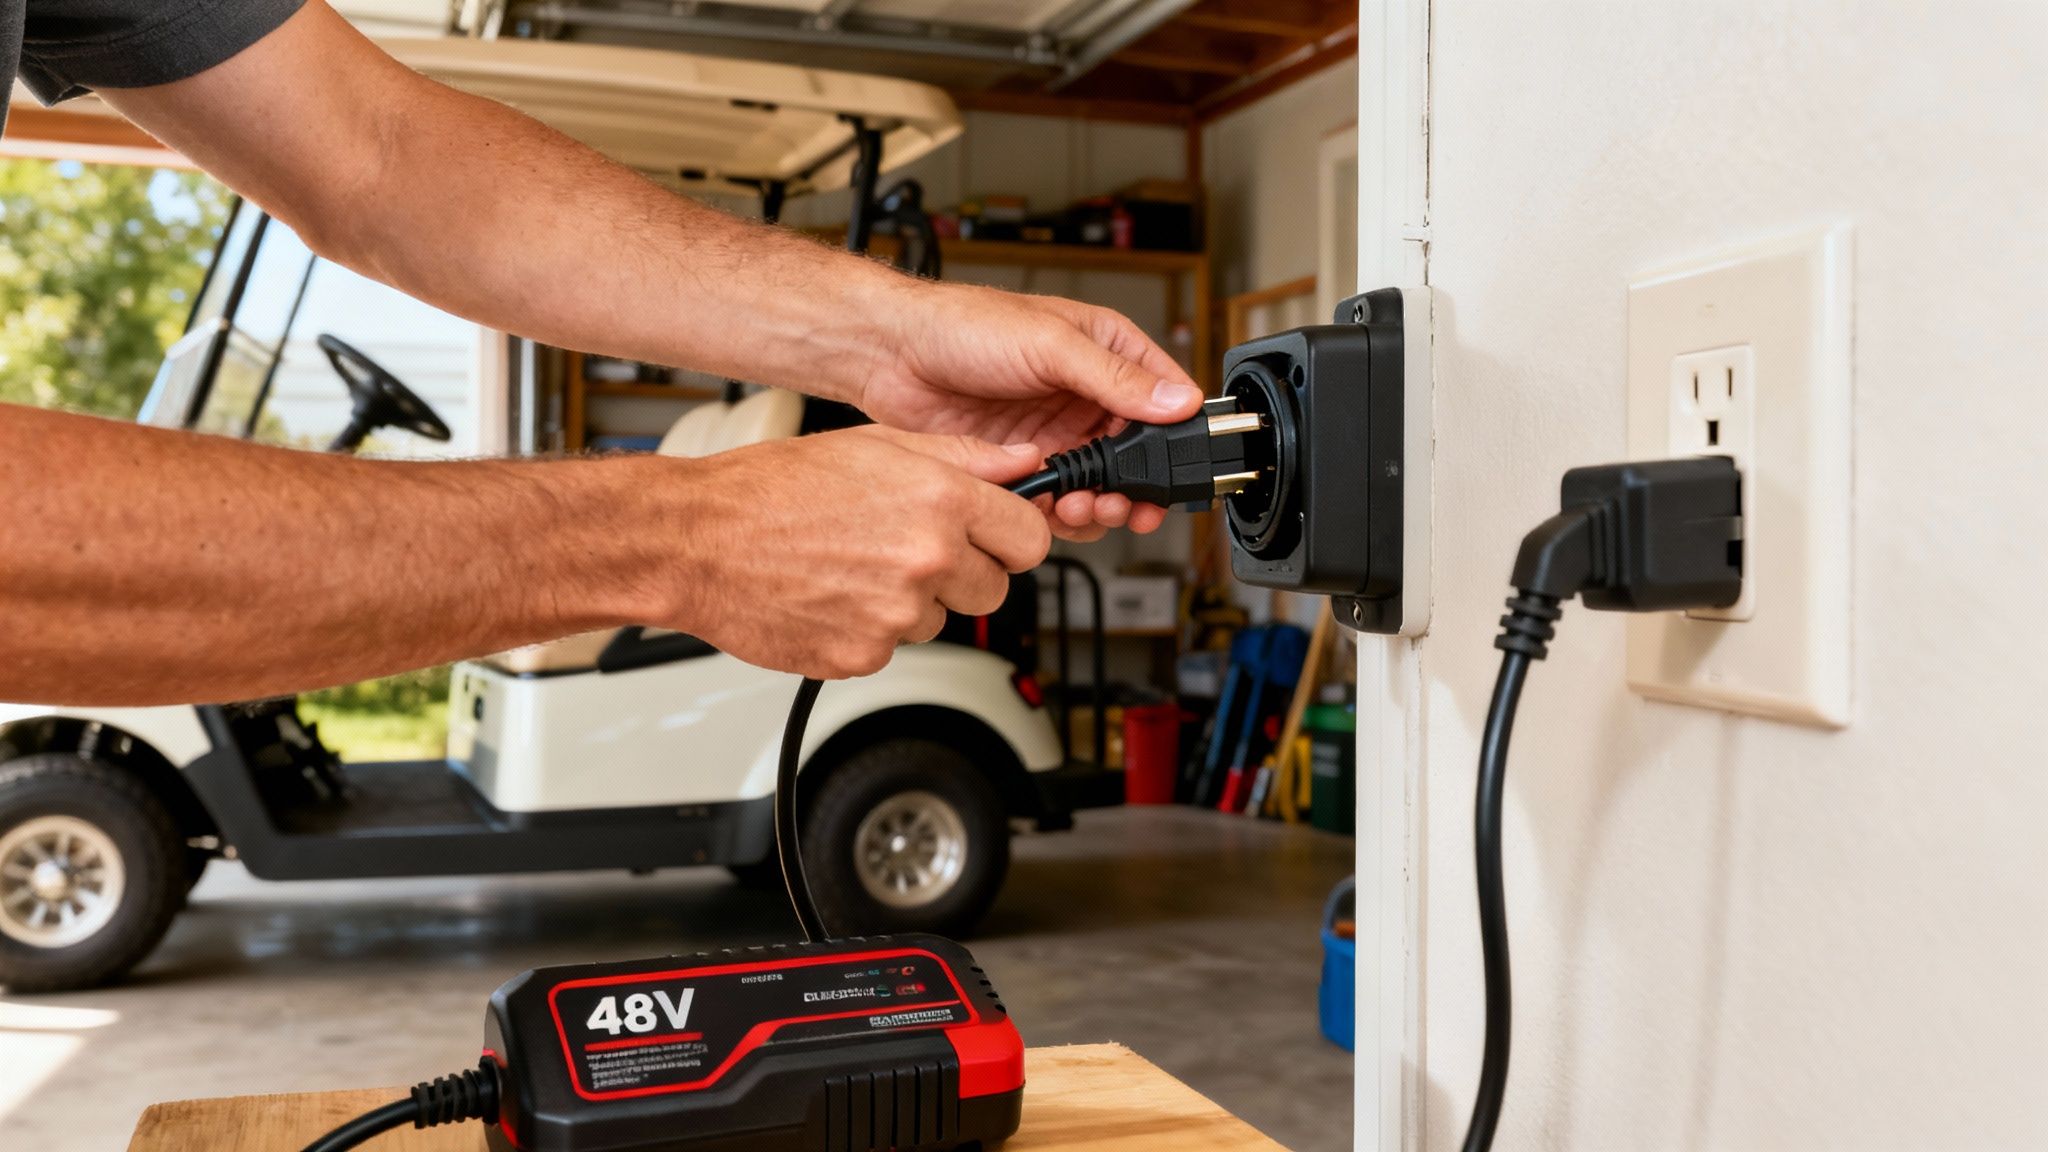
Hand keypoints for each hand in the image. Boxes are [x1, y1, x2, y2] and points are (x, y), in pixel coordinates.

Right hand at [658, 426, 1052, 678]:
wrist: (697, 541)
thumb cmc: (773, 489)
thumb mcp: (875, 444)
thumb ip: (964, 456)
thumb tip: (1025, 461)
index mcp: (938, 501)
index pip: (1029, 538)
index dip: (1011, 536)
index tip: (993, 536)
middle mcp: (925, 559)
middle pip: (994, 588)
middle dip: (963, 572)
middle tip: (908, 548)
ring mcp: (895, 614)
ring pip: (941, 619)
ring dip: (912, 600)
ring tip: (855, 565)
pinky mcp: (863, 655)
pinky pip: (893, 646)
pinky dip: (870, 628)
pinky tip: (833, 593)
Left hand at [859, 281, 1205, 541]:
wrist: (892, 355)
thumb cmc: (962, 325)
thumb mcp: (1049, 343)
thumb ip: (1114, 377)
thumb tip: (1176, 400)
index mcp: (1104, 350)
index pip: (1163, 398)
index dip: (1174, 437)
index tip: (1174, 469)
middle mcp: (1083, 394)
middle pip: (1136, 453)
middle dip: (1137, 484)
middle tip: (1131, 504)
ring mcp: (1054, 431)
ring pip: (1099, 483)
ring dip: (1100, 503)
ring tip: (1087, 507)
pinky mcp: (1023, 463)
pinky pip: (1057, 500)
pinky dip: (1061, 514)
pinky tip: (1056, 512)